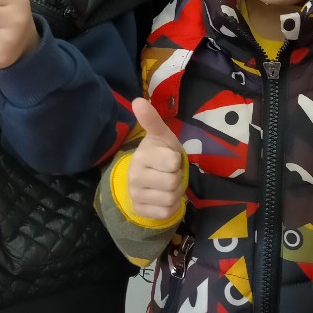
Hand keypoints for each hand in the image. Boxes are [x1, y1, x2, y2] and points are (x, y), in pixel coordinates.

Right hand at [127, 98, 186, 221]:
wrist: (147, 177)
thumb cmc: (159, 153)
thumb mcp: (161, 136)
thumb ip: (152, 119)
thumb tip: (138, 100)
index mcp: (141, 157)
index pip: (173, 162)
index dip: (176, 161)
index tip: (168, 158)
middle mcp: (134, 177)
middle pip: (174, 182)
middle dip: (177, 177)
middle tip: (168, 172)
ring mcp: (136, 195)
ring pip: (171, 198)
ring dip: (176, 192)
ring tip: (166, 184)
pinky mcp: (141, 211)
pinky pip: (167, 212)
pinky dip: (171, 206)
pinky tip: (163, 197)